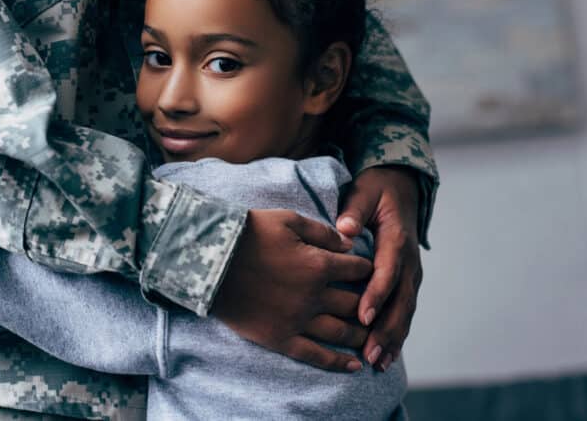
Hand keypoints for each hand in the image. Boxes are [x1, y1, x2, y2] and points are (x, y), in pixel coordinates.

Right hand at [212, 209, 372, 371]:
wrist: (210, 259)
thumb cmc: (248, 233)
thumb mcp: (288, 220)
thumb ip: (322, 232)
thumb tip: (348, 244)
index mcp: (318, 265)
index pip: (359, 270)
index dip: (368, 269)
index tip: (370, 272)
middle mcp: (314, 296)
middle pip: (355, 304)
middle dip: (370, 305)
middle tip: (377, 307)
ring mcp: (297, 320)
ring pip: (341, 332)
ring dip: (361, 335)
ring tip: (371, 337)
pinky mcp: (280, 338)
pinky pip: (315, 355)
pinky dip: (337, 363)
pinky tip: (353, 365)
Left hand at [336, 165, 421, 370]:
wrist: (401, 188)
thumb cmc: (377, 190)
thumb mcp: (365, 191)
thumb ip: (354, 209)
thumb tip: (345, 229)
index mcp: (397, 240)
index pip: (387, 272)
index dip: (376, 295)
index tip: (361, 316)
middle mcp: (409, 261)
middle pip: (400, 300)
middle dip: (386, 329)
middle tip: (369, 353)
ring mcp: (411, 273)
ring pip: (405, 310)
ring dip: (393, 338)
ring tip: (376, 362)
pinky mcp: (407, 281)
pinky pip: (403, 310)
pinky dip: (396, 334)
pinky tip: (386, 356)